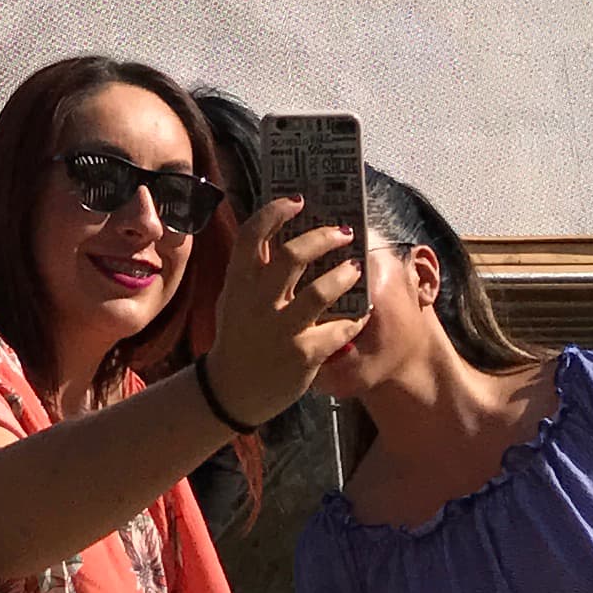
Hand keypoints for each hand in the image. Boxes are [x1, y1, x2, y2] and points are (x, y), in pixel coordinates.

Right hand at [202, 199, 369, 430]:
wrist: (231, 390)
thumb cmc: (238, 336)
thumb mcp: (234, 298)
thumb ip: (253, 271)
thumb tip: (281, 234)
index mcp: (238, 283)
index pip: (252, 235)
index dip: (275, 212)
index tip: (298, 201)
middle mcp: (257, 302)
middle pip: (292, 255)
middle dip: (324, 238)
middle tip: (343, 233)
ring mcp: (280, 329)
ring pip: (320, 291)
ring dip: (344, 275)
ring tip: (355, 269)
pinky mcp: (302, 355)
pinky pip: (338, 329)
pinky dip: (354, 319)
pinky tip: (361, 314)